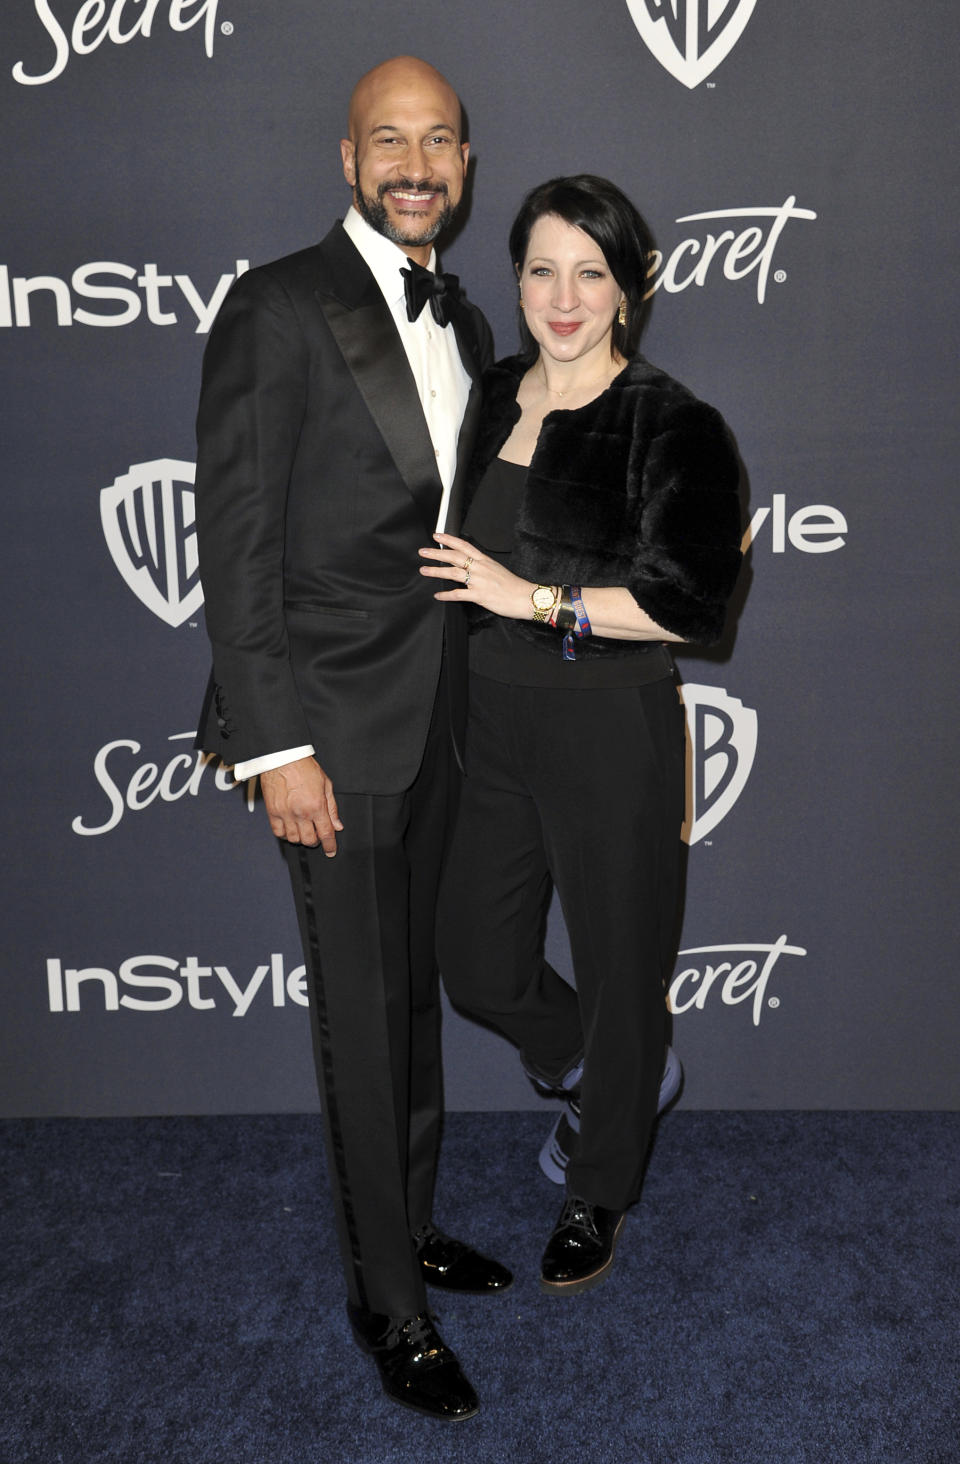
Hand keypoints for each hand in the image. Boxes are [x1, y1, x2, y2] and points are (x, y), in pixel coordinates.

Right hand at [260, 756, 342, 854]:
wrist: (283, 758)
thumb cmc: (304, 768)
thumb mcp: (326, 785)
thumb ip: (332, 808)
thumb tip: (337, 825)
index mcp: (316, 806)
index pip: (326, 834)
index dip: (330, 846)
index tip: (331, 851)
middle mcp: (301, 813)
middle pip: (309, 840)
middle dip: (316, 842)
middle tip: (317, 836)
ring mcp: (285, 814)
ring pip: (293, 839)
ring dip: (300, 839)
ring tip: (303, 831)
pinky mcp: (272, 812)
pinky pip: (278, 832)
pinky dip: (285, 835)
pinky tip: (290, 829)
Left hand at [418, 533, 535, 619]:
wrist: (526, 597)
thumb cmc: (513, 586)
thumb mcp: (497, 569)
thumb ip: (482, 567)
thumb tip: (470, 566)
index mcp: (485, 560)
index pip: (464, 546)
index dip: (449, 540)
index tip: (437, 536)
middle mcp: (480, 568)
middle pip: (454, 557)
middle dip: (437, 553)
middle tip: (423, 552)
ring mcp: (479, 581)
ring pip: (453, 573)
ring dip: (436, 571)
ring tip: (424, 570)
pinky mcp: (480, 595)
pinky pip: (458, 594)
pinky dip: (446, 595)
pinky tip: (438, 595)